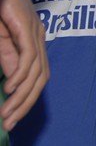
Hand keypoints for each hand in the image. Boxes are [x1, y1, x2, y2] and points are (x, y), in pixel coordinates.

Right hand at [0, 0, 48, 130]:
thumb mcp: (2, 37)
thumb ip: (8, 55)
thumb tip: (12, 81)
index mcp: (34, 40)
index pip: (38, 76)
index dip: (27, 99)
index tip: (12, 117)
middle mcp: (38, 37)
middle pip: (40, 78)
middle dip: (26, 104)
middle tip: (10, 123)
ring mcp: (33, 30)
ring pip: (35, 72)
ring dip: (21, 96)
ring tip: (7, 113)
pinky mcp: (25, 25)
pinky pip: (27, 56)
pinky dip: (19, 75)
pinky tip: (8, 87)